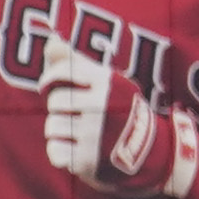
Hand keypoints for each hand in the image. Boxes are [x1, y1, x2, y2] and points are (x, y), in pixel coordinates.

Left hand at [41, 56, 198, 198]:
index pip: (61, 71)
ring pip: (52, 126)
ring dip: (59, 131)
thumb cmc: (117, 110)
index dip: (49, 79)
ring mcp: (94, 134)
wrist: (148, 151)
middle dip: (60, 108)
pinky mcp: (87, 160)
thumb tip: (51, 39)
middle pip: (55, 101)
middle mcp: (101, 106)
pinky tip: (76, 150)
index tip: (50, 86)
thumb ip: (75, 61)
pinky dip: (60, 153)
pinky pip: (54, 151)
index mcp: (106, 82)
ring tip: (77, 133)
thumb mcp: (106, 81)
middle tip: (74, 114)